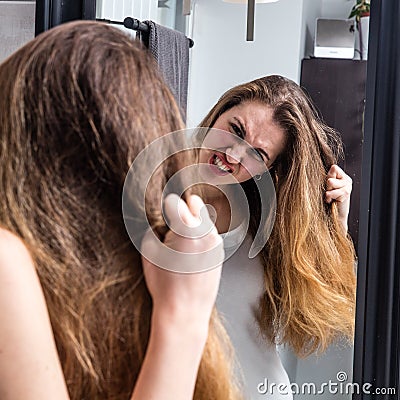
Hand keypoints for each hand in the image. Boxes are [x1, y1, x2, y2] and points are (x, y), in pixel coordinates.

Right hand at [141, 194, 222, 330]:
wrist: (185, 311)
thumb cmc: (165, 285)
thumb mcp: (149, 253)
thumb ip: (154, 230)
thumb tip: (159, 221)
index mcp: (185, 230)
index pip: (175, 202)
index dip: (166, 205)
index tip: (163, 208)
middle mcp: (205, 232)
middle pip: (195, 204)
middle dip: (184, 207)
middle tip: (174, 217)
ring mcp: (215, 241)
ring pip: (205, 218)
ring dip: (194, 221)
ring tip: (181, 238)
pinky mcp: (220, 252)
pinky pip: (210, 233)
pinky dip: (201, 234)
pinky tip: (191, 249)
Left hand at [325, 164, 351, 232]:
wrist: (333, 215)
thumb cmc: (328, 200)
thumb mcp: (327, 186)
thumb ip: (330, 176)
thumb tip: (333, 166)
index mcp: (342, 176)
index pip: (334, 168)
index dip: (328, 175)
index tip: (328, 184)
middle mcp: (346, 180)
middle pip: (331, 175)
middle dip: (327, 185)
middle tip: (329, 192)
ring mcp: (348, 187)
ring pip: (331, 182)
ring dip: (328, 191)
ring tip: (329, 197)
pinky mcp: (346, 193)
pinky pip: (333, 191)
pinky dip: (330, 196)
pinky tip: (331, 200)